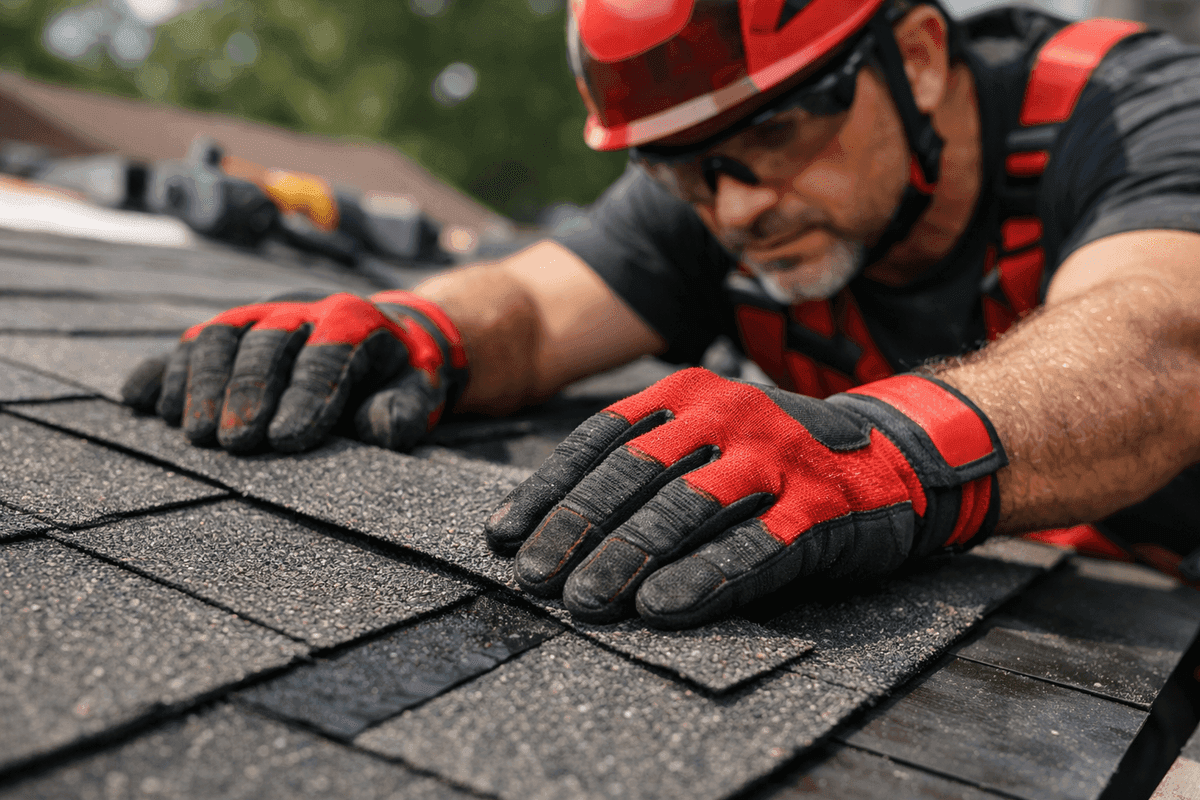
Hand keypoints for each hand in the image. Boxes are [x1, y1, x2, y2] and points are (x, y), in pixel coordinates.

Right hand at [121, 291, 466, 452]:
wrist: (380, 341)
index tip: (287, 440)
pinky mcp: (224, 336)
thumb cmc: (398, 375)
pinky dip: (158, 372)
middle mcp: (297, 310)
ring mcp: (254, 318)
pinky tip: (141, 405)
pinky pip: (184, 348)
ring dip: (200, 385)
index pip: (326, 353)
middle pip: (263, 343)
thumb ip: (407, 411)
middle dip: (247, 393)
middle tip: (236, 445)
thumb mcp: (420, 391)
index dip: (307, 395)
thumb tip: (381, 428)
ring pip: (218, 338)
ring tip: (196, 436)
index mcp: (352, 318)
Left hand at [484, 368, 1005, 628]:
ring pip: (685, 509)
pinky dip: (702, 580)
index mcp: (689, 394)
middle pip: (634, 475)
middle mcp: (729, 416)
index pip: (600, 441)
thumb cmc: (769, 456)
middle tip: (534, 578)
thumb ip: (645, 465)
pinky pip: (751, 548)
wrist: (888, 454)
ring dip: (627, 557)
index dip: (548, 492)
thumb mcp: (706, 436)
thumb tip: (552, 524)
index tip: (504, 538)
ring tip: (583, 600)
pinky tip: (660, 609)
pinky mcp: (816, 511)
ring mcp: (775, 460)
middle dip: (576, 530)